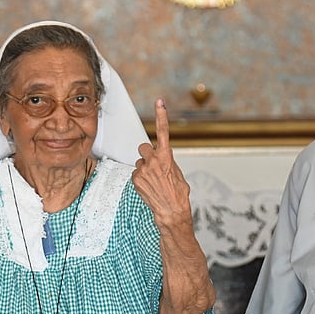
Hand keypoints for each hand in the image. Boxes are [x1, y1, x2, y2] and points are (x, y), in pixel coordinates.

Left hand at [133, 99, 191, 226]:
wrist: (171, 211)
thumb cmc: (178, 194)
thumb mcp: (178, 173)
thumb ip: (169, 161)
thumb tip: (163, 159)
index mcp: (167, 156)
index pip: (163, 131)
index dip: (161, 115)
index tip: (159, 102)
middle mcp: (154, 160)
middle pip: (144, 147)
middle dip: (147, 154)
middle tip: (154, 165)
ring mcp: (143, 170)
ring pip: (140, 162)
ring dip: (145, 169)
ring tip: (154, 181)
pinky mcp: (136, 179)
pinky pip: (136, 174)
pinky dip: (141, 179)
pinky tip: (149, 187)